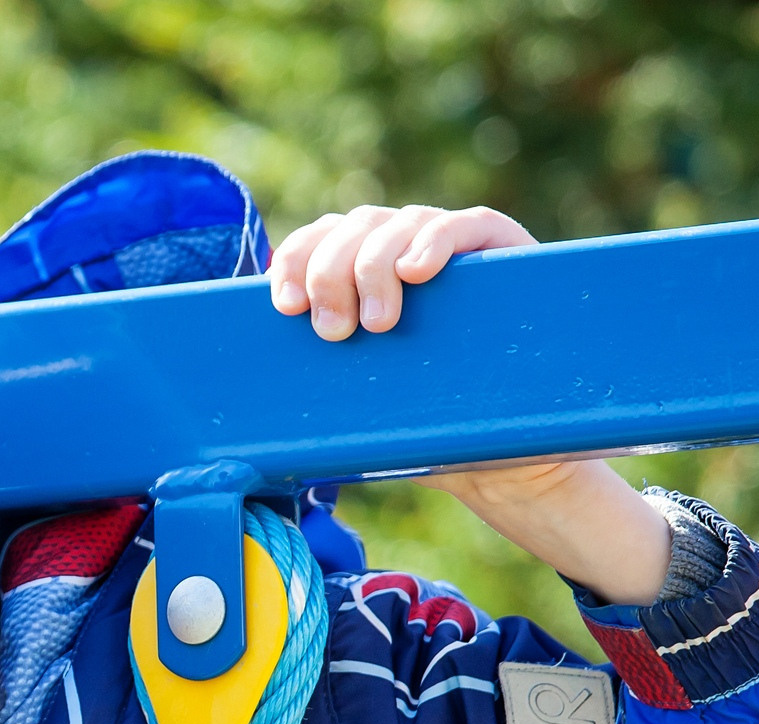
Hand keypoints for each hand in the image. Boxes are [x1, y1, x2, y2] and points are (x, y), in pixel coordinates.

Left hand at [269, 203, 670, 605]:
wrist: (507, 465)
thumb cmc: (429, 436)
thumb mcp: (363, 407)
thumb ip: (322, 388)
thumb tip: (251, 410)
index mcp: (364, 280)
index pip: (319, 240)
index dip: (295, 260)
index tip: (283, 305)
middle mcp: (405, 255)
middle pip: (355, 227)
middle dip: (333, 272)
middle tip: (335, 331)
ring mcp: (456, 250)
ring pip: (402, 222)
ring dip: (378, 263)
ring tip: (380, 322)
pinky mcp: (507, 254)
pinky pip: (469, 225)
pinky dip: (438, 240)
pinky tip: (419, 271)